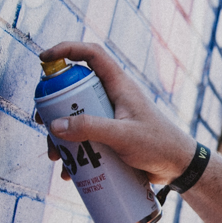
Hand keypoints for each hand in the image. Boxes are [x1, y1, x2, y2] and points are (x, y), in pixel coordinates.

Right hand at [38, 42, 196, 183]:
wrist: (179, 168)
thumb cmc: (158, 145)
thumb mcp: (123, 136)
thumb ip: (91, 129)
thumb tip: (55, 126)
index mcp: (119, 85)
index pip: (92, 55)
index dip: (67, 49)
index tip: (44, 57)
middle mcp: (112, 97)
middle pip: (75, 90)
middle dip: (54, 107)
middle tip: (42, 124)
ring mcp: (110, 117)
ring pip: (76, 118)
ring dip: (61, 136)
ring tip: (56, 158)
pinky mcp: (110, 137)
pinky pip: (85, 139)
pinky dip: (74, 154)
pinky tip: (70, 173)